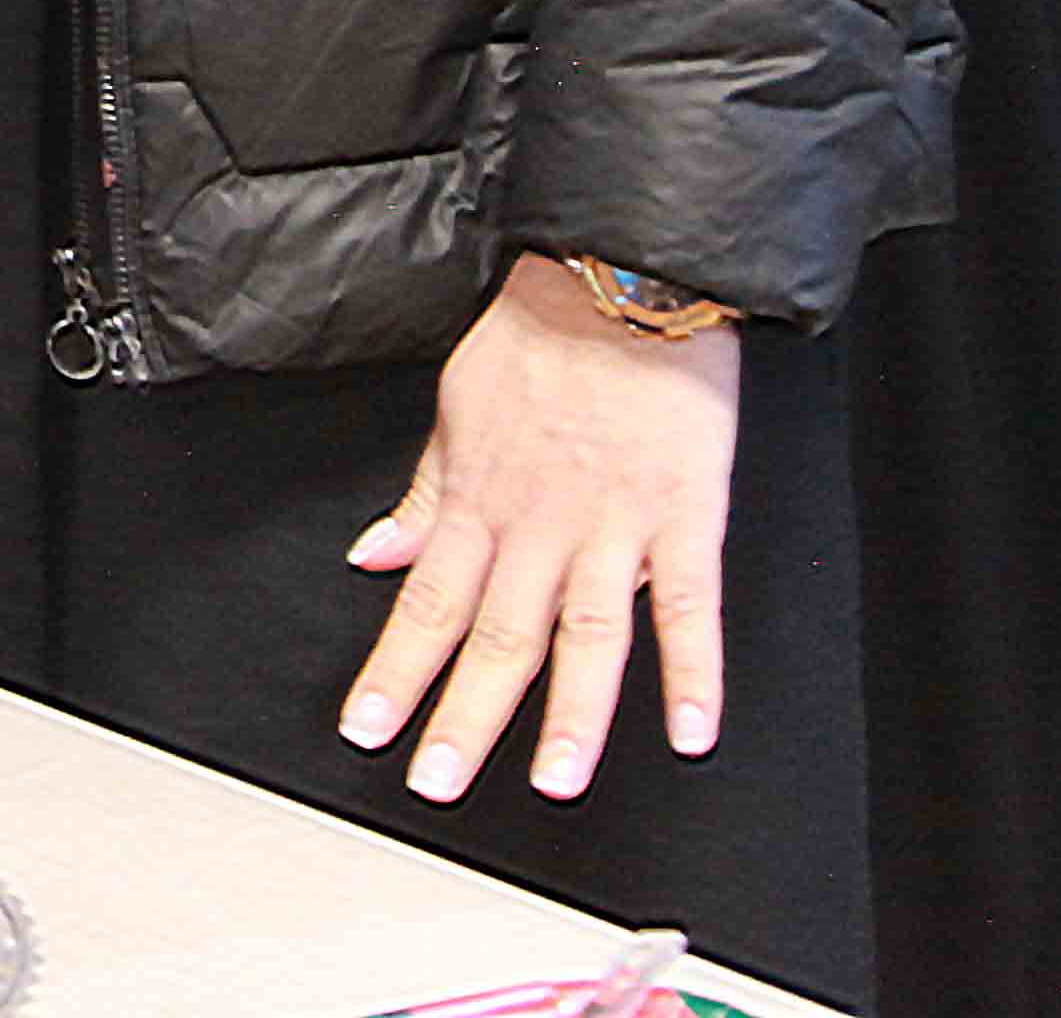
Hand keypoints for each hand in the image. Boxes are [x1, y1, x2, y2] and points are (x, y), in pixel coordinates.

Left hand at [338, 253, 741, 805]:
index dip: (396, 671)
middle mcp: (541, 523)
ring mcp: (615, 525)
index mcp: (480, 499)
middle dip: (464, 716)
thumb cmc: (540, 335)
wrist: (622, 278)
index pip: (427, 604)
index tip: (367, 728)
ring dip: (571, 716)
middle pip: (498, 636)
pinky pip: (689, 605)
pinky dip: (692, 671)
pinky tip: (689, 729)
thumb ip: (424, 493)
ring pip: (586, 636)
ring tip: (553, 781)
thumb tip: (374, 554)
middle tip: (436, 782)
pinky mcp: (686, 517)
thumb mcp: (456, 406)